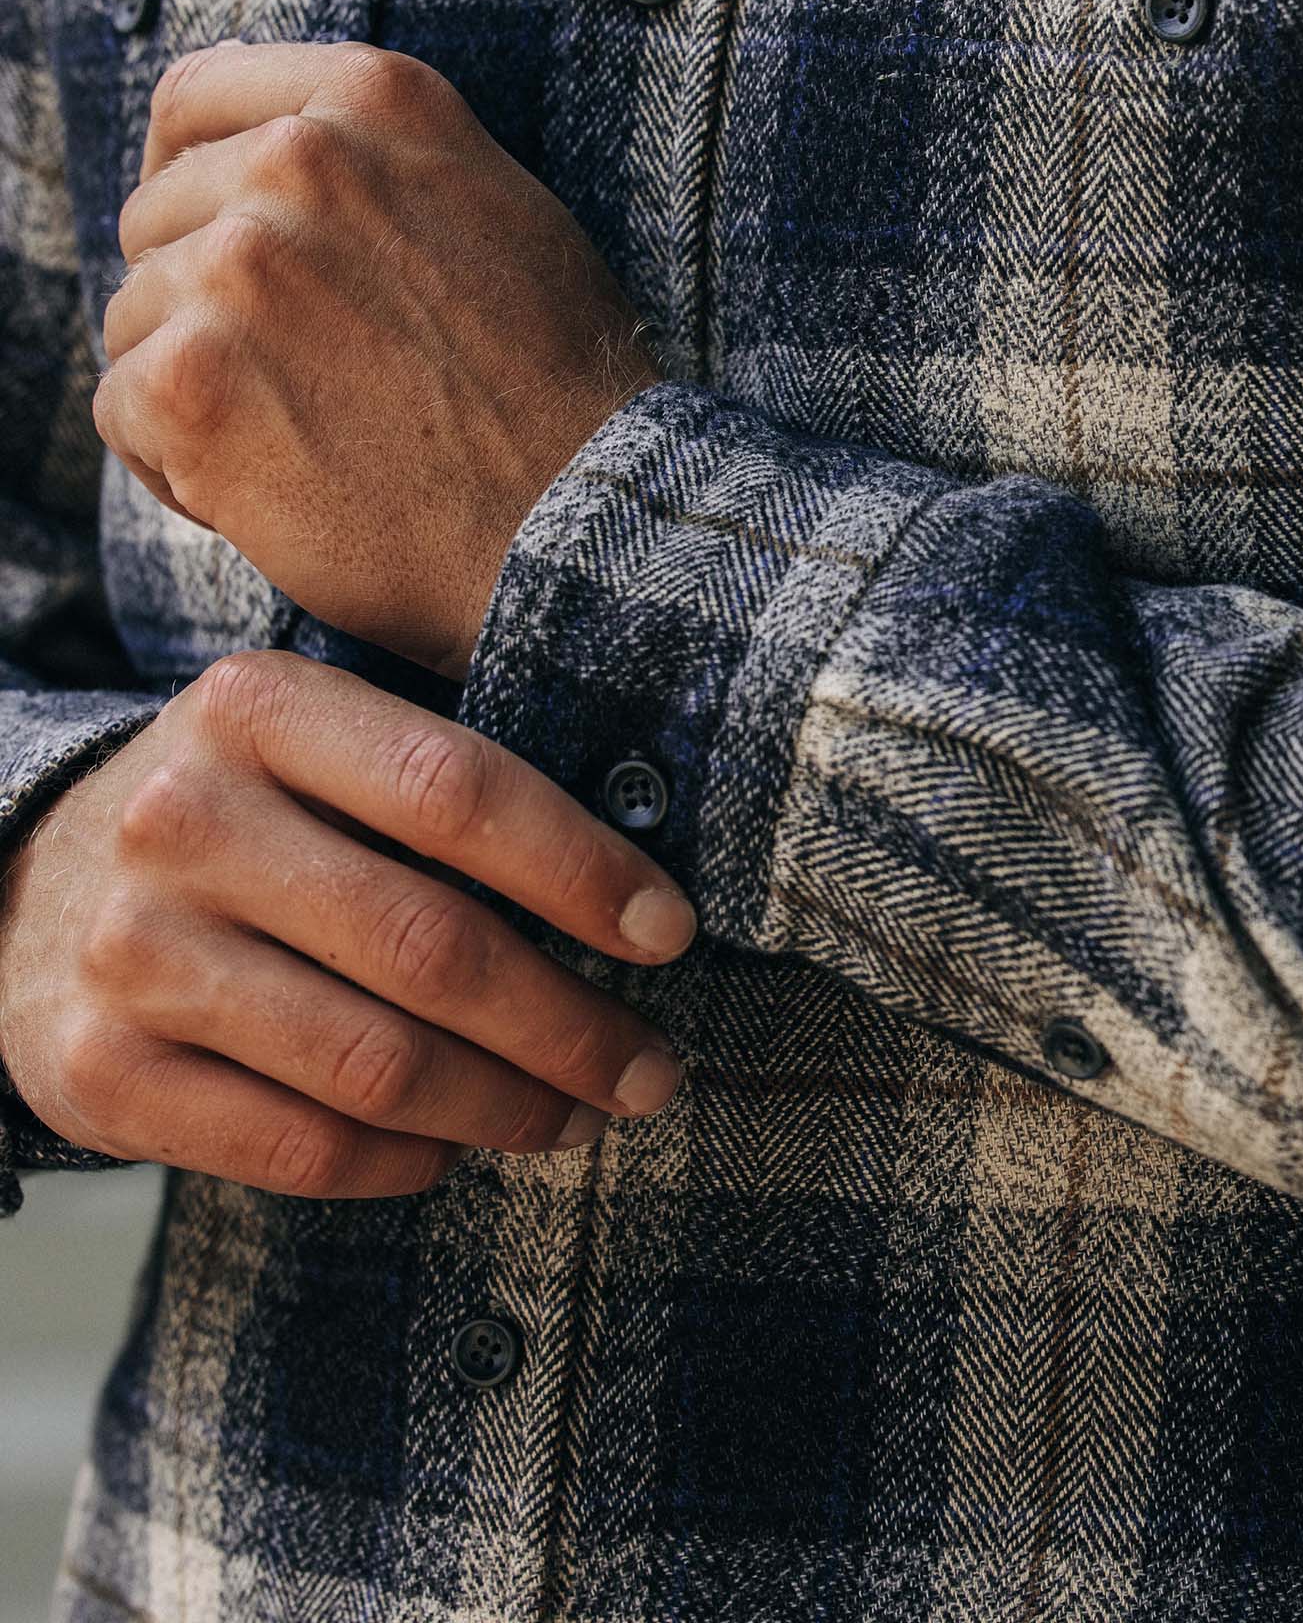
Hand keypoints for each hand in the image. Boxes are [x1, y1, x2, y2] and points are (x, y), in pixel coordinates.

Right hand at [0, 651, 692, 1199]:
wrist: (18, 890)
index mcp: (258, 710)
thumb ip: (444, 787)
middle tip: (652, 1069)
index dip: (582, 868)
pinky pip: (300, 1147)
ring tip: (579, 1115)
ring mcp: (132, 953)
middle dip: (571, 1024)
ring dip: (509, 1106)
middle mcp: (182, 820)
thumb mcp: (316, 748)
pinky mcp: (97, 1076)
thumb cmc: (241, 816)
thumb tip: (638, 895)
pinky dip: (407, 1161)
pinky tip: (456, 1148)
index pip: (456, 787)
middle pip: (431, 944)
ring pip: (377, 1063)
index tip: (670, 933)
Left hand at [93, 40, 660, 678]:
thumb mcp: (500, 212)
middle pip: (158, 222)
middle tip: (312, 389)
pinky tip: (273, 496)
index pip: (196, 100)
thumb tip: (279, 147)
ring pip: (136, 320)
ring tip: (309, 448)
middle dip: (206, 307)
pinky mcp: (189, 380)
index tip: (218, 247)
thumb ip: (385, 165)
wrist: (583, 521)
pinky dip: (180, 468)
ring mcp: (236, 268)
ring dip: (200, 393)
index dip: (190, 179)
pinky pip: (123, 413)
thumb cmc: (560, 391)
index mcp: (376, 102)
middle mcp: (299, 162)